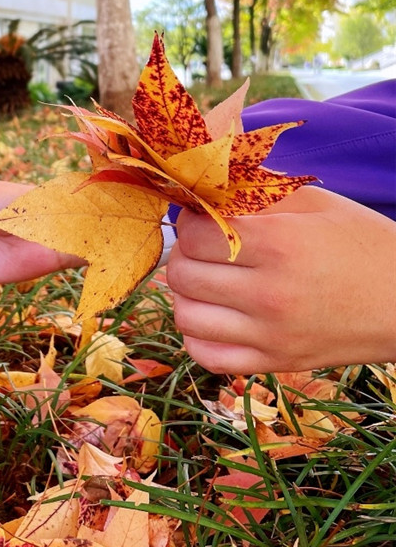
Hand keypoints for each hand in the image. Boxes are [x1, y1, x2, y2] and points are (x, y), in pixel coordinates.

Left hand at [166, 187, 395, 372]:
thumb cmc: (363, 243)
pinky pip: (206, 356)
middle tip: (202, 245)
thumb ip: (257, 192)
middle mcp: (269, 294)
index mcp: (279, 245)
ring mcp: (270, 335)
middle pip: (183, 274)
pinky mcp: (275, 363)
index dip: (191, 219)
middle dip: (184, 253)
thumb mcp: (316, 203)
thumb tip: (206, 183)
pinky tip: (214, 314)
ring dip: (186, 293)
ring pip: (185, 317)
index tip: (203, 215)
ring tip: (207, 278)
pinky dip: (197, 335)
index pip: (195, 234)